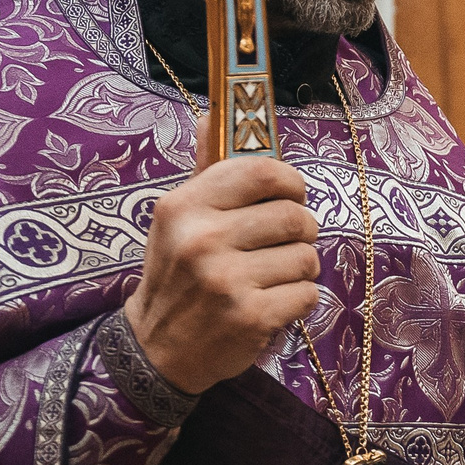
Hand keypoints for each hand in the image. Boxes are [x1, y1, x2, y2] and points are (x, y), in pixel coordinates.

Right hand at [123, 111, 322, 395]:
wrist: (157, 349)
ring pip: (307, 257)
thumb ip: (205, 169)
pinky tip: (270, 305)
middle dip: (300, 233)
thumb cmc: (176, 275)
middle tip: (282, 246)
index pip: (263, 171)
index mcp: (185, 206)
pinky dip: (297, 301)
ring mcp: (226, 280)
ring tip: (272, 278)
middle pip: (296, 216)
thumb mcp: (178, 219)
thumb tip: (211, 115)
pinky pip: (307, 294)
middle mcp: (203, 239)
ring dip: (300, 270)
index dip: (290, 183)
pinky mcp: (250, 317)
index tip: (289, 197)